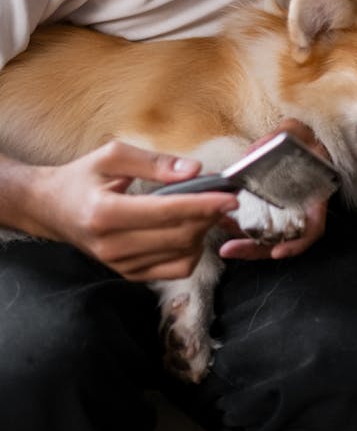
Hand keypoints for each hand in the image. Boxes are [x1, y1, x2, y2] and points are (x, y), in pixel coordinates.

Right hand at [16, 141, 238, 281]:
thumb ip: (155, 162)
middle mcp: (112, 246)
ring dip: (203, 233)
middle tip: (224, 197)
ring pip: (183, 256)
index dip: (204, 204)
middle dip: (209, 217)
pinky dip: (192, 251)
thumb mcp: (112, 156)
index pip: (167, 212)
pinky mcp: (129, 274)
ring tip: (204, 210)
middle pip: (180, 237)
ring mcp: (120, 265)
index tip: (231, 196)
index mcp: (105, 213)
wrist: (51, 209)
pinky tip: (190, 230)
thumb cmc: (82, 177)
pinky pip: (176, 270)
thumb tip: (195, 170)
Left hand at [218, 118, 331, 260]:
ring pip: (268, 239)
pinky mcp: (270, 208)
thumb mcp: (296, 131)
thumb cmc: (304, 138)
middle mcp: (302, 211)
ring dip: (245, 245)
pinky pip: (258, 226)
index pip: (312, 229)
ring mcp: (286, 212)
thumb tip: (253, 151)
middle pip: (283, 241)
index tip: (277, 252)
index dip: (296, 245)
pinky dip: (242, 230)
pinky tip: (224, 225)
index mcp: (315, 198)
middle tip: (230, 250)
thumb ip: (278, 138)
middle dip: (256, 250)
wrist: (304, 139)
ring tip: (223, 243)